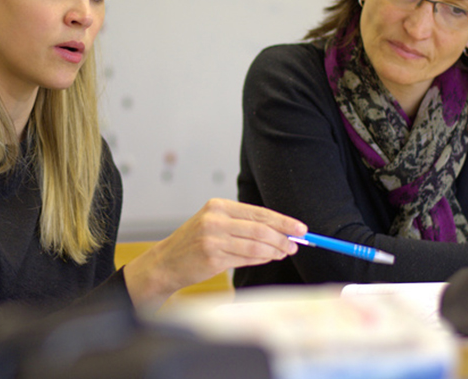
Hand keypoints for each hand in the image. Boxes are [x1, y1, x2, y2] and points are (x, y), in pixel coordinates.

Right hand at [122, 198, 305, 309]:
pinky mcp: (213, 258)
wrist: (166, 262)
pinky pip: (246, 258)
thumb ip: (244, 224)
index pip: (258, 212)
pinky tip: (268, 258)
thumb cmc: (193, 243)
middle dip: (283, 237)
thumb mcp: (214, 224)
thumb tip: (280, 230)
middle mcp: (215, 220)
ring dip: (274, 250)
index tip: (300, 227)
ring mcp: (213, 239)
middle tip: (295, 245)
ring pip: (256, 245)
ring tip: (284, 253)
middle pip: (260, 228)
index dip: (283, 221)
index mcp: (218, 206)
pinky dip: (262, 259)